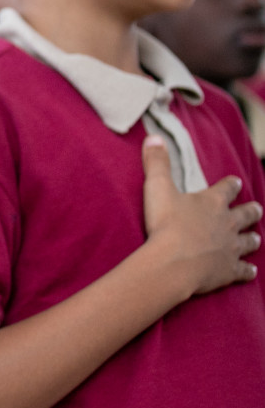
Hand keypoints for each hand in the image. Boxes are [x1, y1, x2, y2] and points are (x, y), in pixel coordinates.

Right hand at [141, 136, 261, 296]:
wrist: (174, 261)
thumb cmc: (166, 223)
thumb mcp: (157, 187)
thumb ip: (157, 162)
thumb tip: (154, 136)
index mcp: (212, 202)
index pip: (226, 189)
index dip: (230, 185)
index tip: (236, 182)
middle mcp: (227, 223)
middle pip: (245, 215)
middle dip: (250, 211)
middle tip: (256, 208)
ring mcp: (231, 248)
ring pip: (248, 241)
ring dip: (252, 238)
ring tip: (256, 237)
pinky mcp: (229, 270)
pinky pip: (244, 270)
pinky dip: (248, 270)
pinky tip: (252, 271)